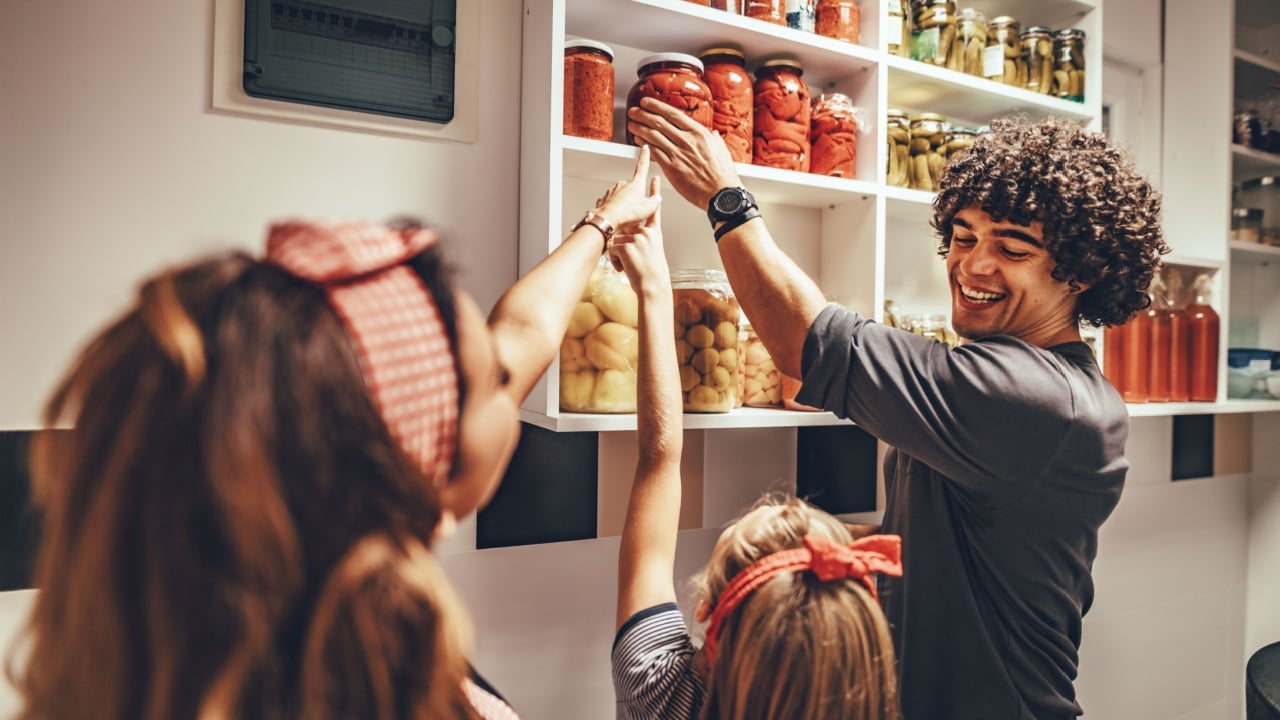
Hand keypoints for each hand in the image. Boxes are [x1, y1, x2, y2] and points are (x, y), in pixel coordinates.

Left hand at [594, 145, 660, 230]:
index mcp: (636, 184)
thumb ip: (655, 202)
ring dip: (625, 203)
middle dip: (635, 196)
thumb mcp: (648, 209)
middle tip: (637, 209)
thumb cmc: (626, 214)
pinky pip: (613, 202)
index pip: (642, 166)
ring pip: (622, 195)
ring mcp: (612, 191)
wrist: (607, 220)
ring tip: (627, 216)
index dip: (645, 157)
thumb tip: (657, 199)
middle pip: (633, 187)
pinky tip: (618, 216)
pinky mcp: (604, 198)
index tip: (645, 148)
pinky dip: (616, 208)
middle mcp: (623, 184)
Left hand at [608, 176, 668, 294]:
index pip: (654, 209)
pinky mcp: (628, 245)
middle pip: (625, 230)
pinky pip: (613, 250)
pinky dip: (615, 262)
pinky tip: (624, 269)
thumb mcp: (650, 253)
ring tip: (629, 267)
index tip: (655, 178)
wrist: (653, 288)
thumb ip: (641, 240)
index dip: (654, 193)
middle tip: (632, 260)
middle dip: (621, 245)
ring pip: (616, 241)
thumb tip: (628, 237)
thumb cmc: (651, 274)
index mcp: (654, 233)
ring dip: (618, 257)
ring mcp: (637, 238)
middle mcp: (647, 233)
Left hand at [626, 97, 743, 211]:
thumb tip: (713, 135)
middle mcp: (687, 141)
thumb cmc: (723, 175)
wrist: (722, 194)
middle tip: (634, 111)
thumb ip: (714, 140)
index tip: (647, 103)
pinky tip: (638, 142)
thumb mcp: (722, 150)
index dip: (657, 106)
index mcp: (699, 133)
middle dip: (643, 114)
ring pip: (653, 136)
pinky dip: (644, 145)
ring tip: (632, 125)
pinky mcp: (672, 168)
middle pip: (659, 122)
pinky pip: (654, 153)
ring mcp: (678, 154)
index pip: (673, 114)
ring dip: (639, 128)